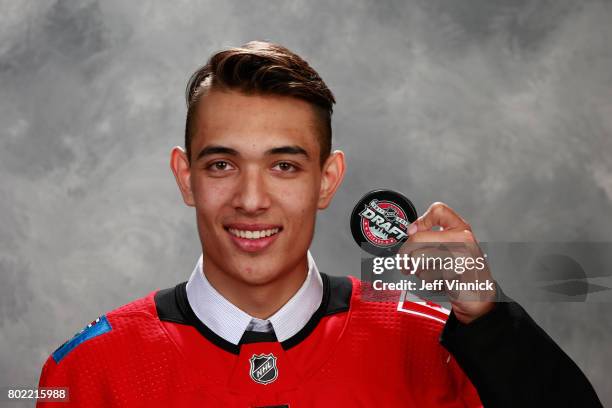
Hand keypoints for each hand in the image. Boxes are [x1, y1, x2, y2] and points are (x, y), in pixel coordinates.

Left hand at [400, 202, 495, 323]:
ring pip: (418, 258)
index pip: (438, 210)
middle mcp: (463, 239)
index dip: (421, 220)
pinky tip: (439, 281)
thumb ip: (435, 235)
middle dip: (405, 254)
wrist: (481, 297)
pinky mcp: (455, 274)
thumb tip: (411, 231)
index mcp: (462, 229)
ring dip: (417, 270)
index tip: (413, 231)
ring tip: (430, 273)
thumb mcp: (455, 246)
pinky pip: (426, 275)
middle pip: (418, 238)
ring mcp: (460, 256)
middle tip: (404, 263)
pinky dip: (427, 281)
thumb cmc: (464, 272)